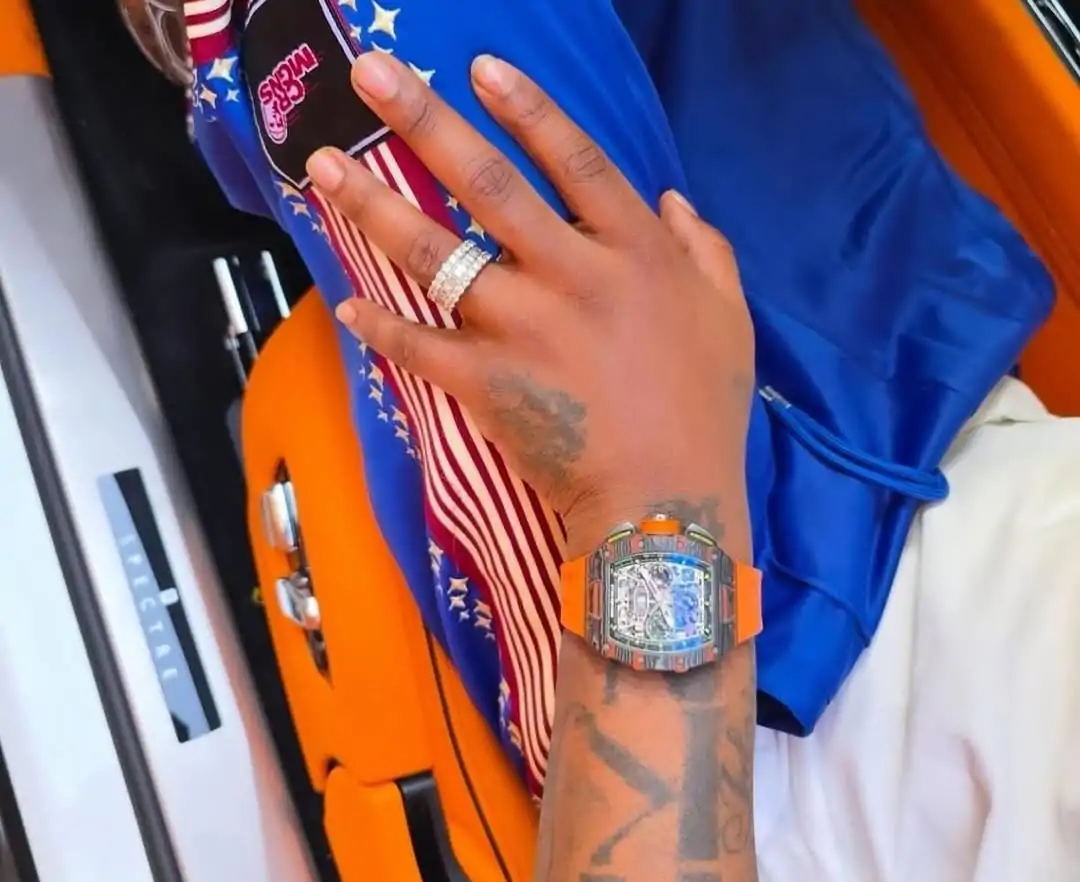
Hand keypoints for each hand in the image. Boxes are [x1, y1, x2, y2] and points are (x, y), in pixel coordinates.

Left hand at [306, 53, 754, 556]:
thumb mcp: (731, 320)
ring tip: (323, 167)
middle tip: (370, 73)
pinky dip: (379, 326)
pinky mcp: (488, 384)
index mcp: (636, 253)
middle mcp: (574, 276)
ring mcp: (525, 328)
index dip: (527, 110)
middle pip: (491, 186)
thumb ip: (706, 250)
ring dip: (373, 207)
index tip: (478, 65)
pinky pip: (418, 346)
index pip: (576, 161)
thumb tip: (673, 199)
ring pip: (437, 256)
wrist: (669, 504)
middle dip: (426, 123)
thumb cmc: (706, 412)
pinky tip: (344, 303)